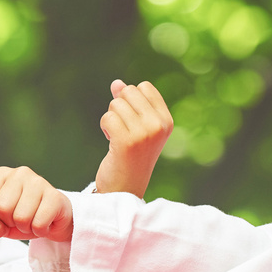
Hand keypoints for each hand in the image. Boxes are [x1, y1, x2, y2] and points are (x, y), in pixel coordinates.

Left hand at [0, 165, 73, 241]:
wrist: (57, 219)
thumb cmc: (26, 217)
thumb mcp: (5, 224)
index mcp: (2, 174)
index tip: (7, 213)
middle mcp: (19, 173)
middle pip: (2, 208)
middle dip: (11, 222)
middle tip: (22, 218)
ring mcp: (38, 181)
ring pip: (20, 218)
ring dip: (26, 228)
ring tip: (34, 220)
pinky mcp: (55, 196)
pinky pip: (38, 224)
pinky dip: (40, 231)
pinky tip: (45, 222)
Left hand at [96, 79, 171, 197]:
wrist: (125, 188)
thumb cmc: (130, 156)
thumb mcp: (135, 127)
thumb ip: (129, 103)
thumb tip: (117, 83)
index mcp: (166, 121)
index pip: (144, 87)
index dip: (131, 100)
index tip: (132, 121)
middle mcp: (158, 126)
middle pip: (129, 92)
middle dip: (119, 107)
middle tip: (123, 130)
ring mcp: (144, 134)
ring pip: (115, 104)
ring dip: (110, 119)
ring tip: (118, 139)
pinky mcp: (127, 142)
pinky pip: (107, 117)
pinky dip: (105, 127)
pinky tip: (111, 142)